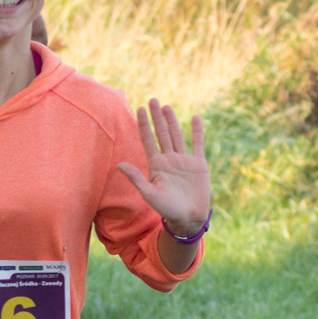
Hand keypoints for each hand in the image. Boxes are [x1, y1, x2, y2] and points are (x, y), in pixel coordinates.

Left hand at [116, 100, 209, 235]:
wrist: (188, 218)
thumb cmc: (166, 209)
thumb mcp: (149, 193)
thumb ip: (135, 178)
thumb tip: (118, 164)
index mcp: (155, 165)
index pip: (148, 139)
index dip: (143, 124)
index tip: (139, 108)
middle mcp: (169, 159)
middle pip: (161, 133)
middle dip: (157, 117)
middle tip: (152, 99)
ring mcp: (184, 161)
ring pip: (177, 136)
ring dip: (172, 121)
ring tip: (167, 106)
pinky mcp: (199, 165)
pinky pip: (198, 144)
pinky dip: (197, 132)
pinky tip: (195, 118)